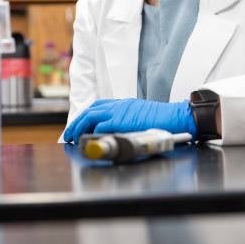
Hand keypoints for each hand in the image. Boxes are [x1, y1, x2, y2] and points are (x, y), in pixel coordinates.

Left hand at [62, 98, 196, 143]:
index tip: (78, 125)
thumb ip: (128, 120)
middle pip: (90, 110)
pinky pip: (101, 125)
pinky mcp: (121, 121)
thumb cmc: (162, 120)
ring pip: (91, 116)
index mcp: (123, 103)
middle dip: (77, 122)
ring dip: (79, 127)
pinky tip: (88, 140)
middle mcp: (118, 105)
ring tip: (73, 138)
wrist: (174, 117)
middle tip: (69, 134)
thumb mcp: (141, 115)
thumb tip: (117, 132)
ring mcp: (119, 112)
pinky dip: (92, 132)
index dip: (85, 115)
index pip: (98, 106)